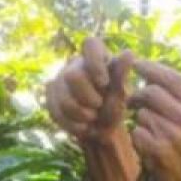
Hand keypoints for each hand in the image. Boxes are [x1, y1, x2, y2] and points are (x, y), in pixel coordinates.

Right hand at [45, 37, 139, 180]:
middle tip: (100, 110)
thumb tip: (130, 52)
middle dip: (89, 97)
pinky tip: (80, 127)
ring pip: (61, 92)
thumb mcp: (123, 95)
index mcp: (95, 57)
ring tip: (92, 121)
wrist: (101, 135)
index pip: (90, 45)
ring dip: (79, 111)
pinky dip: (69, 120)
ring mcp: (58, 82)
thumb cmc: (119, 114)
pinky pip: (54, 107)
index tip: (105, 85)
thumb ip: (123, 74)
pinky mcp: (49, 99)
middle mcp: (73, 64)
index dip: (96, 66)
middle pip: (73, 73)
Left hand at [130, 60, 180, 180]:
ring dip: (142, 122)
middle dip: (139, 96)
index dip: (152, 68)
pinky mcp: (159, 152)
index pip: (173, 77)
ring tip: (153, 134)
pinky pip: (137, 133)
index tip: (138, 65)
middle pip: (151, 92)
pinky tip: (149, 148)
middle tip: (133, 103)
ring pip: (142, 114)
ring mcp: (174, 135)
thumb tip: (160, 76)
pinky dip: (139, 139)